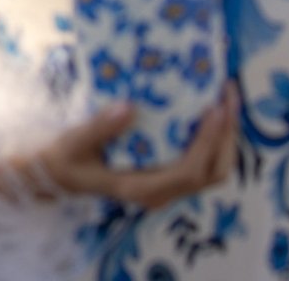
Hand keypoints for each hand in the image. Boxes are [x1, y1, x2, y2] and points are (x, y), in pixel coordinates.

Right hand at [22, 86, 239, 208]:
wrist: (60, 174)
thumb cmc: (67, 158)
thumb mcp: (75, 142)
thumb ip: (100, 128)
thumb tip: (128, 107)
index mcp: (142, 188)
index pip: (189, 172)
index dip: (207, 142)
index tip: (215, 108)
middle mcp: (161, 193)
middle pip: (212, 173)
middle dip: (227, 136)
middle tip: (228, 96)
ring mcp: (167, 186)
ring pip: (213, 170)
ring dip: (225, 137)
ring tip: (226, 99)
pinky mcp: (167, 176)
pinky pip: (203, 162)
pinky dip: (215, 139)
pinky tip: (211, 111)